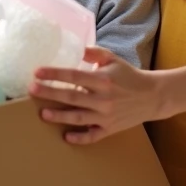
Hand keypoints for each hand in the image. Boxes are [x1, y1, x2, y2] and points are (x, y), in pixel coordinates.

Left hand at [31, 46, 162, 144]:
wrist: (152, 96)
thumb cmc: (129, 76)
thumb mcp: (113, 59)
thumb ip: (94, 52)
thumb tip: (77, 47)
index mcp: (102, 80)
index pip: (74, 76)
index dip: (54, 74)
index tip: (37, 72)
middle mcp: (103, 98)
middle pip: (72, 97)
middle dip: (50, 93)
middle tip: (32, 90)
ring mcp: (106, 115)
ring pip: (78, 117)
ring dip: (60, 116)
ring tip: (43, 113)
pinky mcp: (110, 128)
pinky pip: (93, 136)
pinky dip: (80, 138)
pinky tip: (67, 137)